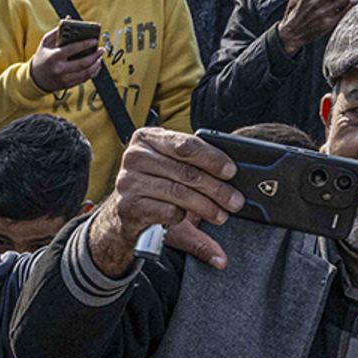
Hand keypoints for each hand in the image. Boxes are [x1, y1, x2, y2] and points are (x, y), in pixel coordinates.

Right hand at [27, 25, 108, 99]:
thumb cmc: (42, 58)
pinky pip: (83, 79)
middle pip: (82, 63)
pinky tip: (96, 66)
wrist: (35, 78)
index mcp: (53, 57)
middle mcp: (59, 69)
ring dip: (96, 65)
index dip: (85, 44)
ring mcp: (64, 79)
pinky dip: (92, 72)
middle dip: (95, 56)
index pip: (72, 49)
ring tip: (100, 58)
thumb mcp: (46, 42)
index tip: (94, 40)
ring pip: (85, 73)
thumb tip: (69, 19)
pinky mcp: (68, 85)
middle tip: (101, 49)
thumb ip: (57, 31)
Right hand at [86, 126, 243, 275]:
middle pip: (186, 172)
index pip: (186, 145)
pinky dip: (183, 216)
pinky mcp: (129, 206)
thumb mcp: (174, 174)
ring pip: (180, 193)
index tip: (231, 171)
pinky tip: (189, 219)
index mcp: (148, 138)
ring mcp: (129, 182)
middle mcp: (135, 157)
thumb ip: (199, 171)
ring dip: (207, 206)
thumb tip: (231, 177)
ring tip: (222, 215)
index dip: (212, 158)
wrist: (122, 215)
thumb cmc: (153, 189)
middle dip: (216, 188)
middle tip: (235, 200)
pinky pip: (168, 210)